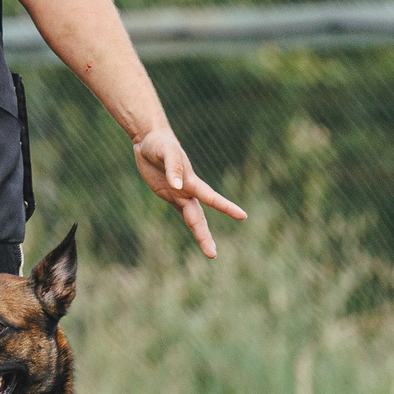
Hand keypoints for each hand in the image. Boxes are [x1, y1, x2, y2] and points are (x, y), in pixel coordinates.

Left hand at [132, 124, 245, 257]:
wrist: (150, 139)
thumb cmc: (159, 143)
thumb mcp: (165, 152)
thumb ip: (173, 168)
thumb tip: (177, 186)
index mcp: (191, 181)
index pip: (211, 197)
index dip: (226, 207)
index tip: (243, 216)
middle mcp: (188, 190)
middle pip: (199, 218)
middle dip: (205, 236)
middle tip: (213, 254)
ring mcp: (179, 194)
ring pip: (192, 218)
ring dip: (201, 234)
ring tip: (211, 252)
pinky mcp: (169, 194)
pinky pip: (180, 211)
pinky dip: (189, 222)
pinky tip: (198, 234)